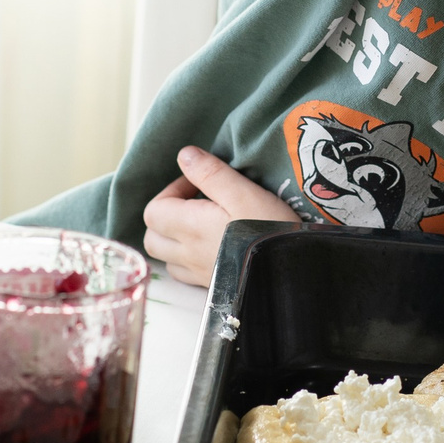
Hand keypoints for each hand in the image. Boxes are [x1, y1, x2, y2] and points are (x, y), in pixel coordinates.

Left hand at [140, 146, 297, 286]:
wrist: (291, 274)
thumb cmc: (269, 230)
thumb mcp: (243, 192)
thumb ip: (210, 173)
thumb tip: (184, 156)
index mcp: (190, 228)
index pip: (155, 209)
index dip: (172, 190)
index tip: (199, 184)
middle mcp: (188, 254)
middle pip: (152, 236)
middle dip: (166, 215)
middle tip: (195, 203)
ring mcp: (200, 274)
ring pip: (167, 258)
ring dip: (175, 239)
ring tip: (202, 225)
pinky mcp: (214, 287)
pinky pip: (187, 275)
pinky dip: (189, 259)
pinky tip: (212, 247)